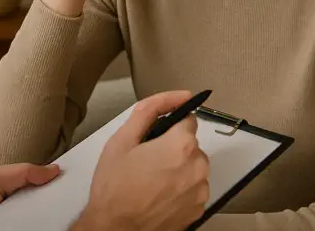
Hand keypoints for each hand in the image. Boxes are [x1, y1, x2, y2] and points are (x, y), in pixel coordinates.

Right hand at [74, 91, 210, 230]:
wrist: (115, 228)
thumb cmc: (115, 187)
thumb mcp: (122, 139)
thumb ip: (149, 110)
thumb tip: (175, 96)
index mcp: (181, 145)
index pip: (188, 118)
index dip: (170, 122)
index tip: (157, 133)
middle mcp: (197, 167)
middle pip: (190, 144)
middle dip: (172, 146)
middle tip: (147, 158)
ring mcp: (199, 191)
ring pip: (192, 167)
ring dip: (178, 167)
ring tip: (151, 178)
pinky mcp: (198, 209)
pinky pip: (193, 188)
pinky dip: (180, 187)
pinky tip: (159, 193)